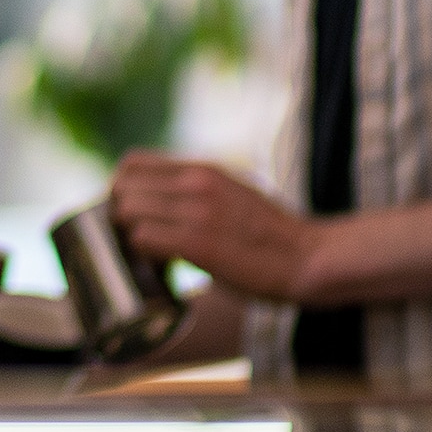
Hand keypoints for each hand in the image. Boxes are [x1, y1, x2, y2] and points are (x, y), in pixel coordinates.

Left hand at [108, 152, 317, 301]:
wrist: (312, 258)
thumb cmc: (273, 235)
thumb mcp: (233, 192)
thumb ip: (198, 190)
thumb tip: (160, 200)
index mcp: (203, 169)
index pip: (132, 164)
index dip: (121, 191)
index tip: (131, 215)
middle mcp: (196, 182)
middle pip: (121, 187)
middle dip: (120, 216)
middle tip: (137, 240)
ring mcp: (197, 211)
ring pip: (126, 211)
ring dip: (130, 236)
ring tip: (152, 255)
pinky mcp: (198, 242)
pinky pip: (142, 237)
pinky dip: (143, 254)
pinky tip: (164, 267)